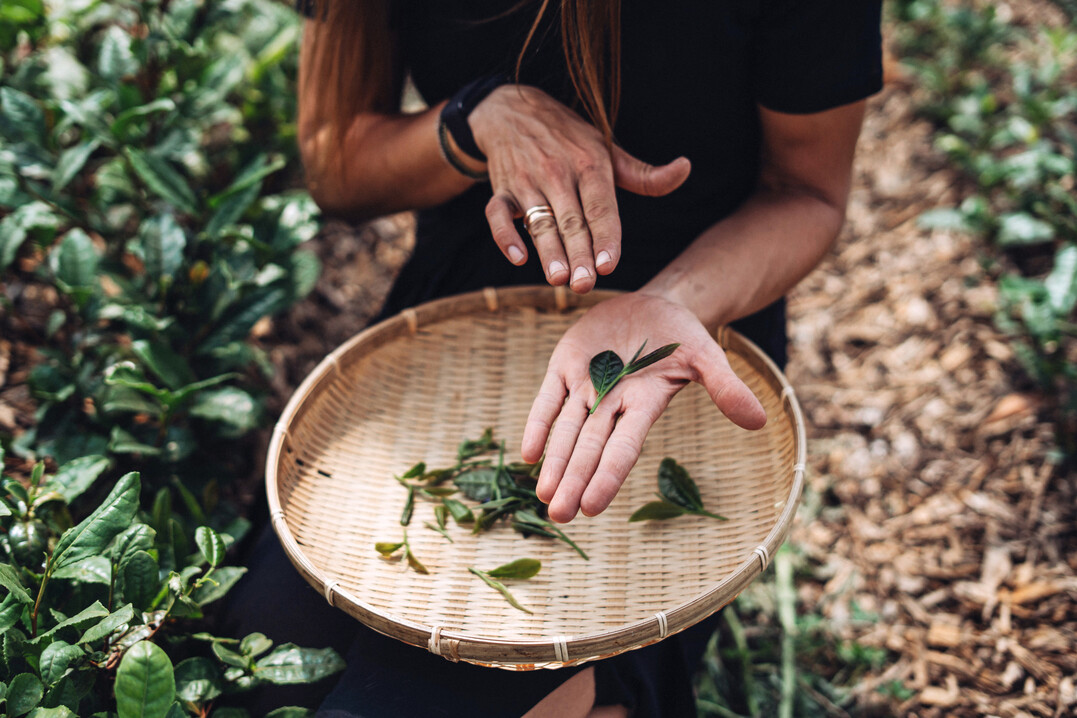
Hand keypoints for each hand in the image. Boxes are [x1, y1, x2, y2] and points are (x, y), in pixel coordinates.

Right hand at [469, 85, 690, 292]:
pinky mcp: (501, 189)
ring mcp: (526, 181)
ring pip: (538, 221)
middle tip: (585, 285)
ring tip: (558, 278)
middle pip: (570, 221)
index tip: (609, 265)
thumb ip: (643, 174)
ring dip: (547, 251)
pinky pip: (496, 214)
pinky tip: (517, 258)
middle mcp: (557, 173)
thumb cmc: (568, 138)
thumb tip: (684, 169)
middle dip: (578, 254)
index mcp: (588, 163)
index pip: (600, 206)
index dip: (605, 235)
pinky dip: (504, 235)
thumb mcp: (606, 148)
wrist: (511, 109)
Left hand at [520, 292, 766, 522]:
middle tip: (559, 515)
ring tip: (544, 496)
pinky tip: (528, 453)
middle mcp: (612, 403)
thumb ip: (726, 389)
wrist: (654, 306)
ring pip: (566, 430)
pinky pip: (548, 399)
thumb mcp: (707, 357)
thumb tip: (760, 421)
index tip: (592, 507)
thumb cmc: (683, 338)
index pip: (624, 448)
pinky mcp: (565, 365)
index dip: (607, 476)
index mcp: (644, 405)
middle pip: (589, 447)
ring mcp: (586, 385)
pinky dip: (538, 423)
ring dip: (554, 462)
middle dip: (574, 481)